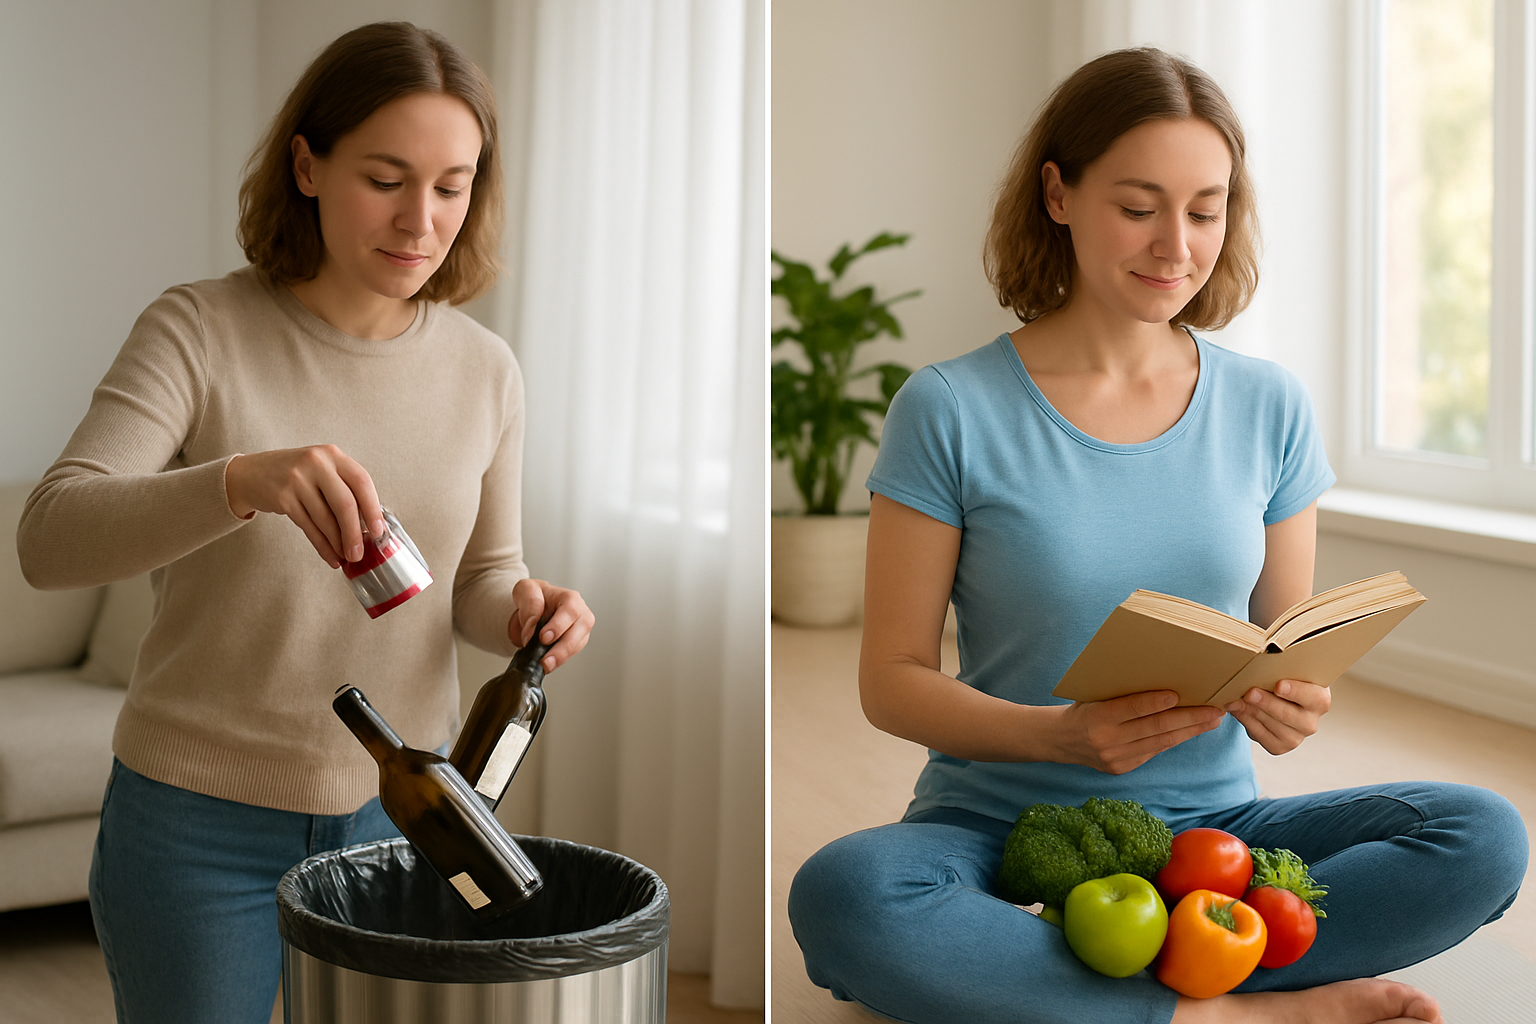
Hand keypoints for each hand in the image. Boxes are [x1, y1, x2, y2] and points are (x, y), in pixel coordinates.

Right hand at [224, 446, 383, 568]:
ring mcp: (297, 480)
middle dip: (355, 533)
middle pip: (344, 503)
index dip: (373, 508)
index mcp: (333, 455)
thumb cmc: (296, 474)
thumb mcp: (322, 470)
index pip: (361, 481)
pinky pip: (308, 527)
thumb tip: (371, 524)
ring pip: (325, 519)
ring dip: (338, 543)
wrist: (252, 473)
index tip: (379, 531)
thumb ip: (345, 488)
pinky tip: (330, 556)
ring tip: (347, 556)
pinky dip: (322, 545)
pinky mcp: (283, 497)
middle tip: (360, 553)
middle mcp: (316, 463)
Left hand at [508, 577, 594, 671]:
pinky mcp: (576, 642)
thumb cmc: (533, 596)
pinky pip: (571, 654)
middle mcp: (580, 613)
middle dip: (562, 649)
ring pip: (577, 645)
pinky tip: (548, 665)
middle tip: (546, 660)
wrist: (533, 607)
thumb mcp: (525, 590)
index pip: (570, 611)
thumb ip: (529, 605)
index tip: (544, 638)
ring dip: (561, 658)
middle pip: (579, 631)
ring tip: (546, 666)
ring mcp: (580, 629)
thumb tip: (531, 630)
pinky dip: (559, 661)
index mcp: (570, 598)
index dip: (558, 626)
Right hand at [1057, 691, 1224, 774]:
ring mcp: (1116, 758)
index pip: (1131, 709)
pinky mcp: (1122, 768)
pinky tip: (1190, 731)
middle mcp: (1108, 740)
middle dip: (1189, 719)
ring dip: (1190, 731)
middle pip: (1155, 728)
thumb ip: (1121, 693)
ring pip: (1161, 743)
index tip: (1178, 695)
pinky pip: (1153, 751)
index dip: (1154, 703)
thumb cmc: (1083, 708)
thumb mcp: (1094, 695)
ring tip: (1212, 721)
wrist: (1060, 740)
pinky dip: (1173, 740)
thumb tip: (1162, 681)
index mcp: (1098, 717)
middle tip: (1214, 710)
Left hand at [1225, 678, 1330, 754]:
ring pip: (1270, 725)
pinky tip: (1237, 708)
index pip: (1314, 698)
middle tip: (1249, 693)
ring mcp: (1296, 737)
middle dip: (1266, 702)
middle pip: (1287, 714)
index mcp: (1319, 700)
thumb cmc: (1284, 682)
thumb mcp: (1287, 674)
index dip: (1296, 692)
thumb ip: (1278, 672)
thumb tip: (1254, 672)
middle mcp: (1310, 722)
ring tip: (1236, 699)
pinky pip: (1259, 735)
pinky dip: (1246, 720)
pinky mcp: (1279, 747)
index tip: (1279, 685)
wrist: (1278, 702)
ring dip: (1251, 711)